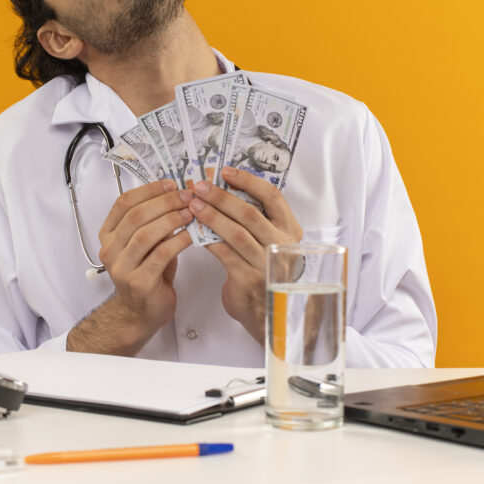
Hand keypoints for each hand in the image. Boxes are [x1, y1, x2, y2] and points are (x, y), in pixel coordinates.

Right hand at [67, 179, 193, 355]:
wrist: (141, 313)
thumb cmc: (147, 272)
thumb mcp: (145, 243)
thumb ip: (153, 221)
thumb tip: (178, 193)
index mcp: (108, 234)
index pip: (123, 203)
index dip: (149, 190)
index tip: (171, 183)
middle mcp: (110, 250)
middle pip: (135, 216)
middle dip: (164, 202)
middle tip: (187, 196)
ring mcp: (121, 268)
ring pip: (145, 234)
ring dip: (171, 219)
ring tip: (191, 212)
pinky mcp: (139, 283)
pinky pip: (160, 255)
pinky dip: (178, 241)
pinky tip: (191, 234)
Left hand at [187, 167, 302, 342]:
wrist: (267, 312)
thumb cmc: (264, 269)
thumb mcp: (270, 241)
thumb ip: (256, 219)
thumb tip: (224, 187)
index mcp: (290, 229)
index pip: (272, 197)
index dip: (248, 181)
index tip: (226, 171)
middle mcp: (282, 245)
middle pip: (250, 213)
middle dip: (222, 196)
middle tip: (201, 186)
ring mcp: (266, 264)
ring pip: (235, 233)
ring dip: (212, 216)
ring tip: (193, 204)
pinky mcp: (247, 280)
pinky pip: (223, 253)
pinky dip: (207, 240)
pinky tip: (194, 230)